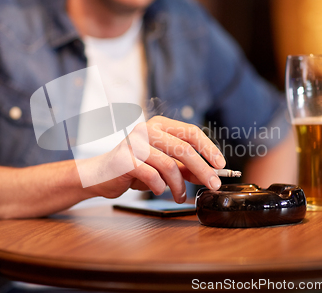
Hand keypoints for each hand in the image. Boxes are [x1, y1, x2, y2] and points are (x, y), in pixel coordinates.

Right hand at [83, 116, 225, 202]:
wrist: (101, 174)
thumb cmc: (134, 167)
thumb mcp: (163, 165)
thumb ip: (184, 167)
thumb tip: (210, 175)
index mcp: (159, 125)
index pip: (190, 132)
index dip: (208, 149)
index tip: (220, 165)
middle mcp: (146, 129)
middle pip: (184, 149)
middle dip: (202, 170)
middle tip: (213, 185)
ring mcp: (134, 143)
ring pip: (169, 165)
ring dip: (179, 185)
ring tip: (181, 197)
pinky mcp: (125, 159)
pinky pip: (152, 176)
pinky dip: (160, 187)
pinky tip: (159, 190)